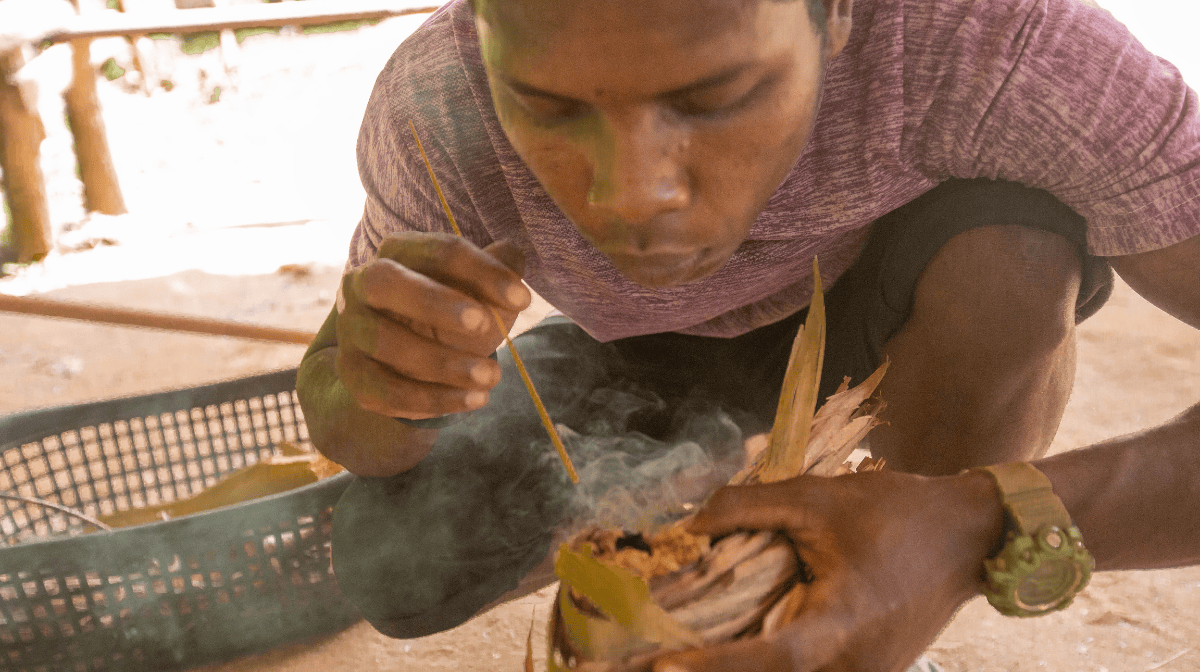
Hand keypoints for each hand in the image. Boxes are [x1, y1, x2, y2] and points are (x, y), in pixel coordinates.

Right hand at [336, 232, 530, 419]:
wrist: (400, 359)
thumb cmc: (447, 315)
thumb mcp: (475, 291)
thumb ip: (496, 270)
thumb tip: (513, 254)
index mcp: (398, 252)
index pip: (437, 251)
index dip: (482, 272)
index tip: (523, 300)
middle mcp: (362, 284)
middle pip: (386, 282)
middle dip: (435, 302)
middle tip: (483, 324)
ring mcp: (351, 330)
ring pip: (386, 342)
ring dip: (443, 363)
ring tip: (491, 376)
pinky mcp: (353, 374)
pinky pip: (386, 390)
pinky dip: (433, 399)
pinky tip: (473, 400)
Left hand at [640, 471, 1003, 671]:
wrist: (969, 535)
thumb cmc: (897, 512)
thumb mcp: (820, 497)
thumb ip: (749, 507)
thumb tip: (686, 524)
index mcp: (845, 625)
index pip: (772, 658)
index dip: (716, 664)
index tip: (661, 664)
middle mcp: (856, 666)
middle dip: (714, 670)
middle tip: (642, 661)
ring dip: (742, 667)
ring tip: (673, 653)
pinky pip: (809, 671)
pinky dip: (767, 662)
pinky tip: (726, 647)